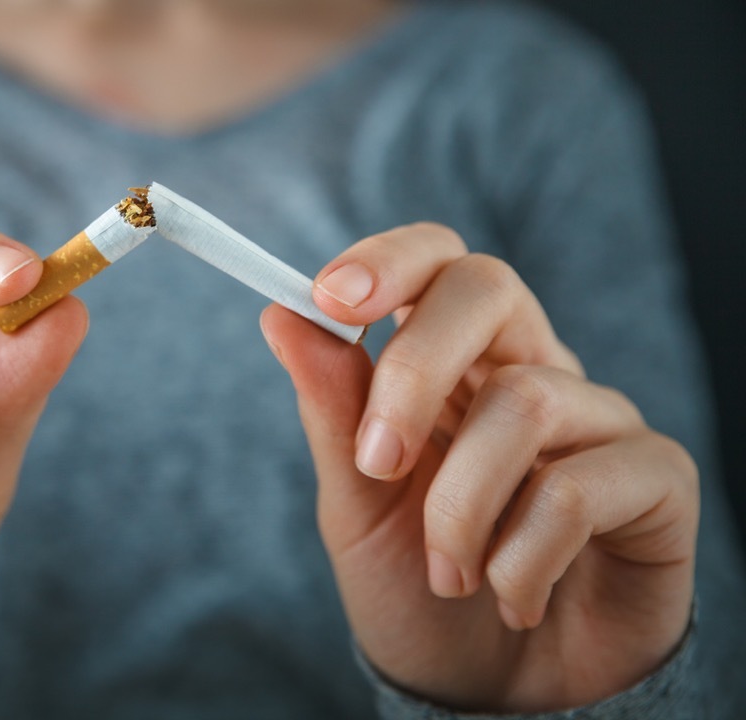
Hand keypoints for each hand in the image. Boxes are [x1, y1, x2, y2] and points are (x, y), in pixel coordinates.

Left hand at [260, 223, 697, 712]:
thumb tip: (280, 314)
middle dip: (412, 371)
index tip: (328, 298)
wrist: (488, 695)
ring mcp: (598, 422)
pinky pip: (581, 486)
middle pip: (487, 287)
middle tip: (378, 466)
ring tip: (449, 575)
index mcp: (454, 364)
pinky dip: (521, 556)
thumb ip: (332, 411)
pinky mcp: (655, 481)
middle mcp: (530, 372)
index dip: (388, 259)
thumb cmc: (419, 589)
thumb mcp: (356, 504)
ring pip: (524, 401)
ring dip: (459, 506)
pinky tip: (511, 596)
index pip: (437, 260)